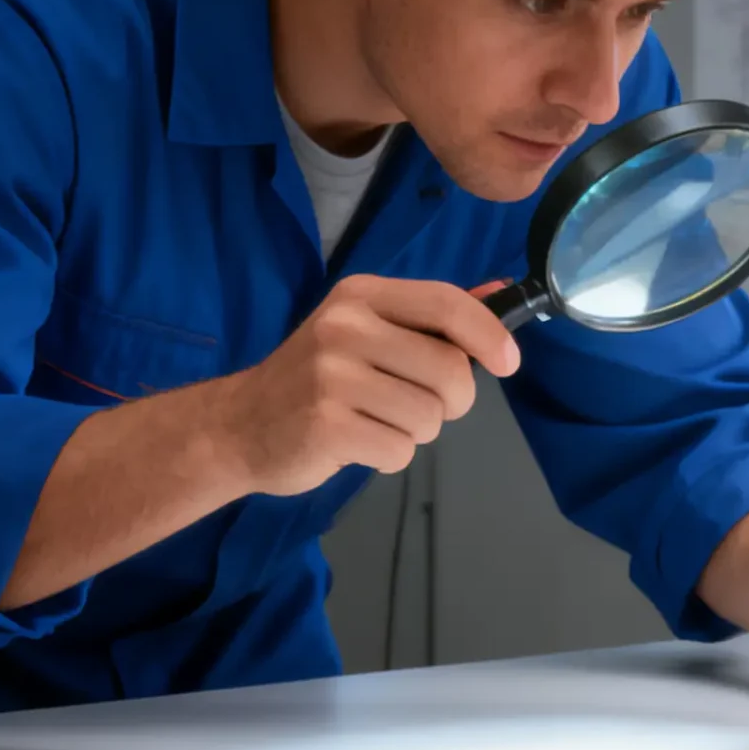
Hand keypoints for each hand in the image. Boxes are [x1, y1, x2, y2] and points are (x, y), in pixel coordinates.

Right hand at [195, 275, 520, 496]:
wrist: (241, 425)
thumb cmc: (317, 378)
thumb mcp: (368, 329)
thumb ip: (433, 315)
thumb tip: (500, 293)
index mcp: (361, 296)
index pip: (446, 304)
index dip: (490, 335)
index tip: (507, 363)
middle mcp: (345, 328)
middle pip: (451, 370)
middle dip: (452, 401)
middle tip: (416, 404)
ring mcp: (331, 377)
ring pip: (430, 417)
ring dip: (417, 432)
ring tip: (377, 421)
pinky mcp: (325, 426)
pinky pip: (399, 451)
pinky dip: (390, 456)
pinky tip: (358, 442)